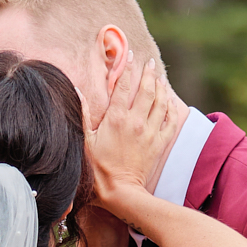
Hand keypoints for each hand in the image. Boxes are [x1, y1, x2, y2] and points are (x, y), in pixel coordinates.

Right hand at [87, 54, 170, 209]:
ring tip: (160, 78)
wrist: (120, 192)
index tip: (130, 55)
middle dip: (148, 74)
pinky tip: (170, 102)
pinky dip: (171, 109)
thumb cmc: (97, 169)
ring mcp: (150, 133)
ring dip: (161, 88)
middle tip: (150, 63)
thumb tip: (75, 89)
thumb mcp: (84, 141)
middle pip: (146, 90)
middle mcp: (135, 122)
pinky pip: (170, 122)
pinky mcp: (159, 144)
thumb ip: (82, 113)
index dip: (127, 68)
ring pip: (160, 103)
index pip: (123, 86)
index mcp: (116, 118)